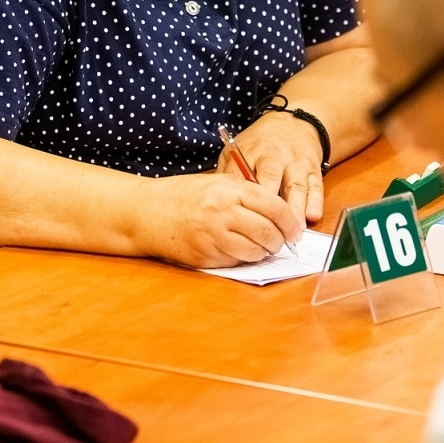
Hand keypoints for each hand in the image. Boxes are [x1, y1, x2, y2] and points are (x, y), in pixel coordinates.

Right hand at [137, 172, 302, 268]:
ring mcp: (213, 236)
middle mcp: (223, 212)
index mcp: (229, 189)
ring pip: (255, 251)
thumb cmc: (183, 195)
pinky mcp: (205, 256)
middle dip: (281, 241)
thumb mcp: (215, 183)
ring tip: (262, 247)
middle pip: (268, 232)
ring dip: (264, 252)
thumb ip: (244, 194)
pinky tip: (240, 250)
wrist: (147, 212)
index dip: (290, 222)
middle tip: (283, 242)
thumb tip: (277, 212)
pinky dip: (244, 259)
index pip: (274, 206)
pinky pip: (236, 261)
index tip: (296, 230)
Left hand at [217, 110, 324, 223]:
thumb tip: (216, 199)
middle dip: (269, 205)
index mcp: (250, 152)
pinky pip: (315, 186)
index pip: (242, 176)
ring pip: (295, 187)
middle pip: (270, 179)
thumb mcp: (238, 149)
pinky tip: (312, 216)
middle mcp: (274, 157)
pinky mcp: (312, 169)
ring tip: (292, 232)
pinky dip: (315, 202)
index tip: (237, 219)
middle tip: (268, 232)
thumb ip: (228, 171)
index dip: (240, 198)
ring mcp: (295, 163)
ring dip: (295, 210)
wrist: (293, 123)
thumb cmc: (260, 143)